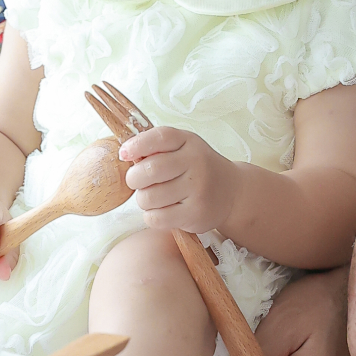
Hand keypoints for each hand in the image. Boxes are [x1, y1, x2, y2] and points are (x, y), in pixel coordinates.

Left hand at [120, 126, 237, 234]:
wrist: (232, 192)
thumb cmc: (198, 168)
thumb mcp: (184, 148)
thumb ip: (158, 148)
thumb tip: (126, 154)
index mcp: (189, 142)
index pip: (160, 137)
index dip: (137, 145)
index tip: (124, 154)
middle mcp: (196, 163)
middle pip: (149, 171)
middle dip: (134, 178)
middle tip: (137, 181)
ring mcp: (197, 190)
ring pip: (149, 198)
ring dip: (143, 200)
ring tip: (154, 197)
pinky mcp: (195, 214)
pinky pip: (156, 218)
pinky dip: (152, 216)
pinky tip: (162, 210)